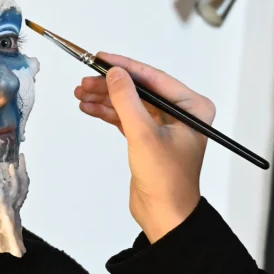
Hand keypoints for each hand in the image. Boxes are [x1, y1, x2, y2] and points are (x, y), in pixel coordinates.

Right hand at [74, 53, 214, 243]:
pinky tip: (90, 107)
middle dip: (110, 85)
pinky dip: (108, 113)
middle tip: (85, 80)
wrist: (165, 215)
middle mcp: (181, 114)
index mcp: (192, 108)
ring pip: (130, 103)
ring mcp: (165, 126)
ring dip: (105, 98)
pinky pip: (126, 118)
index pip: (154, 78)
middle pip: (139, 89)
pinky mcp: (150, 139)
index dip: (125, 67)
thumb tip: (115, 73)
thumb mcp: (143, 134)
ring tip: (81, 94)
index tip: (102, 59)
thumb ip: (126, 100)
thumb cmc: (167, 181)